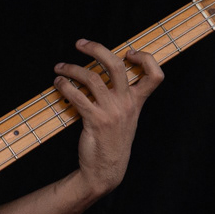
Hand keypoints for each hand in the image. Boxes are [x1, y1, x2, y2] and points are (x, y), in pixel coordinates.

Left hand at [53, 39, 163, 197]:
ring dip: (71, 68)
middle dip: (96, 48)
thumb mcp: (126, 118)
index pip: (155, 75)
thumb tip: (105, 74)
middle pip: (116, 65)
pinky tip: (58, 84)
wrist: (106, 170)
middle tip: (79, 43)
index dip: (145, 58)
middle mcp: (126, 104)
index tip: (127, 52)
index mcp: (137, 102)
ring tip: (60, 68)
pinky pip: (77, 96)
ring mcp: (111, 111)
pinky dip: (65, 86)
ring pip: (91, 77)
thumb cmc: (113, 141)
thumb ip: (123, 98)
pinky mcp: (94, 120)